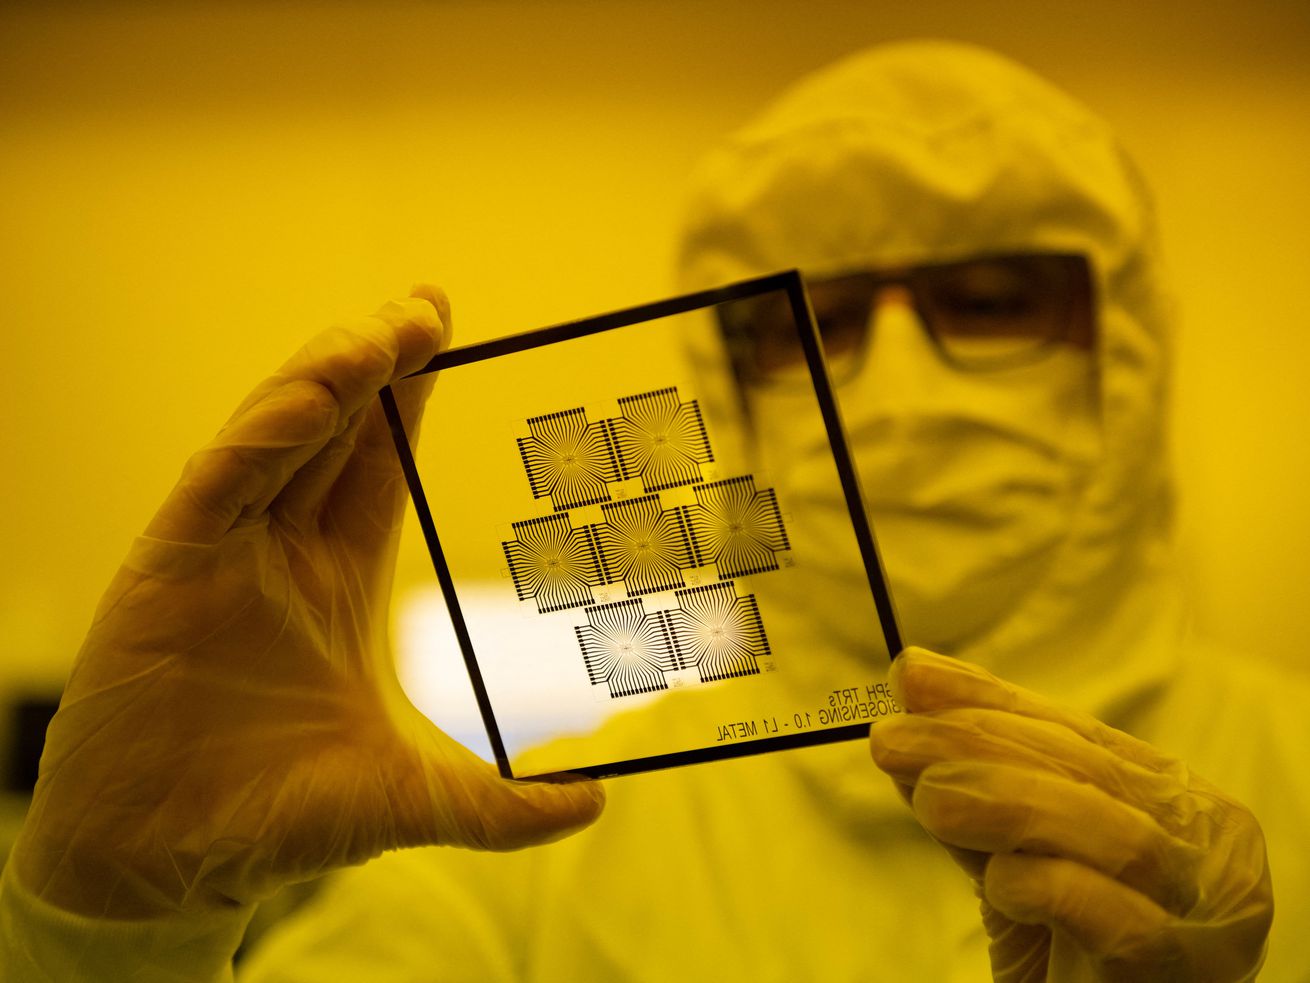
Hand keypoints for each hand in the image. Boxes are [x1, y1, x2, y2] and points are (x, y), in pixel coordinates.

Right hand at [10, 286, 603, 918]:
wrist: (163, 869)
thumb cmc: (274, 825)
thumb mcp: (407, 800)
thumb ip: (499, 806)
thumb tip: (597, 805)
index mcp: (334, 579)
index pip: (377, 465)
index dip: (409, 397)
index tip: (445, 335)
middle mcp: (279, 551)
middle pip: (333, 429)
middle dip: (376, 359)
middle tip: (427, 301)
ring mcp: (222, 552)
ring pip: (277, 435)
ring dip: (330, 375)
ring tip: (388, 327)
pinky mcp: (168, 568)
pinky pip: (222, 480)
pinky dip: (265, 433)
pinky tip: (316, 395)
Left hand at [870, 647, 1270, 981]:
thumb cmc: (1063, 953)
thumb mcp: (1012, 860)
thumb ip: (976, 793)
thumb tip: (908, 712)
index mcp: (1173, 802)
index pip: (1074, 734)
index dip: (989, 701)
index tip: (907, 675)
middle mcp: (1206, 847)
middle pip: (1092, 772)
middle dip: (980, 742)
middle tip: (891, 739)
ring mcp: (1206, 914)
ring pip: (1119, 834)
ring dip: (1010, 803)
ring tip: (929, 798)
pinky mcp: (1179, 975)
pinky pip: (1124, 922)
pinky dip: (1053, 887)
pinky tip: (997, 881)